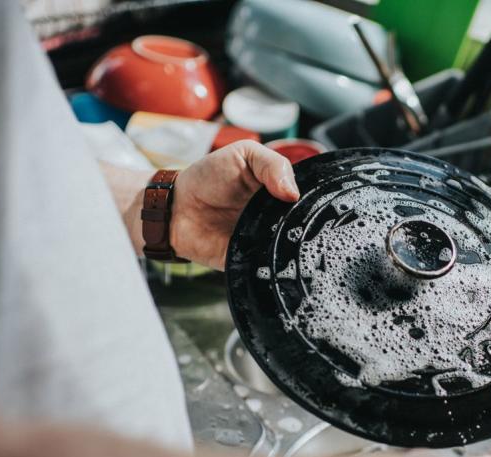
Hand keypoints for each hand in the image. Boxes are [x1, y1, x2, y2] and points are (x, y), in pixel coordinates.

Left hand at [170, 141, 299, 269]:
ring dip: (289, 242)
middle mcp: (278, 218)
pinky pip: (269, 267)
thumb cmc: (207, 178)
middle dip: (304, 223)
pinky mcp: (253, 262)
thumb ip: (273, 164)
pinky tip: (270, 252)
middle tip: (292, 217)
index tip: (308, 200)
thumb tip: (293, 193)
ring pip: (291, 248)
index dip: (315, 199)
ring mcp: (267, 241)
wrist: (175, 209)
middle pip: (304, 225)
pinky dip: (272, 263)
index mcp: (281, 192)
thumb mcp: (243, 155)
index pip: (310, 198)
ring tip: (279, 232)